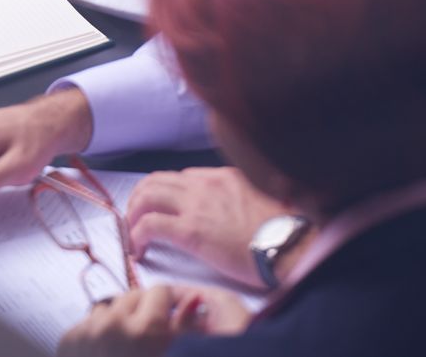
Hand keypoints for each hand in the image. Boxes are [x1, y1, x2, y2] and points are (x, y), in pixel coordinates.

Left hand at [57, 284, 247, 356]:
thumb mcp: (173, 355)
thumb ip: (185, 330)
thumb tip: (195, 301)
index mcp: (147, 331)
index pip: (160, 291)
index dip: (169, 303)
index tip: (171, 314)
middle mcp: (115, 324)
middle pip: (133, 295)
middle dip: (143, 310)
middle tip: (149, 335)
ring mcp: (88, 330)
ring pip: (109, 308)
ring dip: (118, 320)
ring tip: (125, 348)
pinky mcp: (68, 340)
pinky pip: (87, 323)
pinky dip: (96, 333)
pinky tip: (104, 355)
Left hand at [123, 167, 291, 288]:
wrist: (293, 244)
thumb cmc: (285, 231)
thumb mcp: (260, 202)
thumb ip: (239, 199)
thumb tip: (231, 212)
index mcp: (223, 177)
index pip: (181, 177)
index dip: (165, 193)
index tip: (162, 209)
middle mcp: (205, 185)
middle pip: (155, 181)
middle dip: (140, 199)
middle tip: (137, 219)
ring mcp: (196, 205)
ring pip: (146, 196)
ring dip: (133, 214)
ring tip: (133, 233)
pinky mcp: (190, 230)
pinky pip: (149, 225)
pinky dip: (136, 235)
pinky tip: (138, 248)